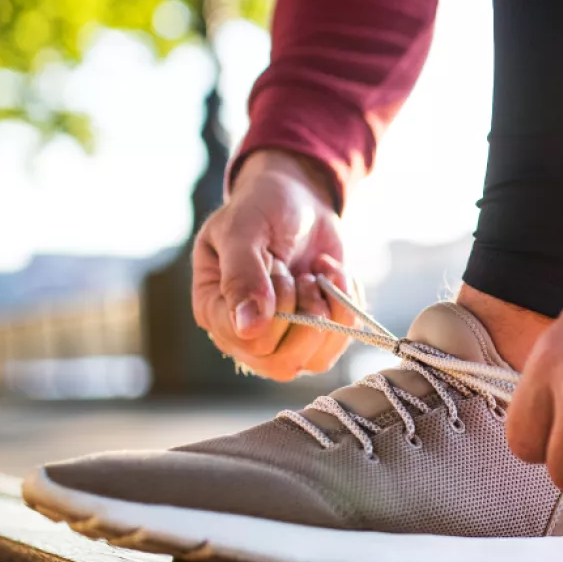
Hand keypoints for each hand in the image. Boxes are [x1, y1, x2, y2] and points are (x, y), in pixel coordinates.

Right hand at [191, 149, 360, 380]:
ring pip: (315, 359)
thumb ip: (242, 275)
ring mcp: (281, 339)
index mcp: (214, 310)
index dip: (277, 309)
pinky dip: (348, 306)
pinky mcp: (315, 333)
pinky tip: (332, 276)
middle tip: (301, 272)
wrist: (296, 200)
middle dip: (306, 310)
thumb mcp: (244, 230)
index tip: (278, 265)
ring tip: (318, 273)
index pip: (249, 342)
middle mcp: (244, 335)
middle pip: (283, 361)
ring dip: (330, 310)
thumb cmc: (261, 208)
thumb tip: (248, 327)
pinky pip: (341, 341)